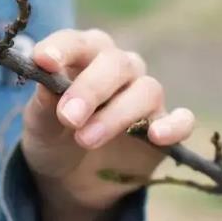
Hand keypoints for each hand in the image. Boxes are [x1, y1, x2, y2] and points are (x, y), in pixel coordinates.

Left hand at [23, 29, 194, 211]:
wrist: (70, 178)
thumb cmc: (53, 136)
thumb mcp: (39, 124)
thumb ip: (44, 103)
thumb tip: (47, 77)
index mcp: (83, 57)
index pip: (76, 42)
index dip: (61, 48)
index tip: (43, 61)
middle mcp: (118, 69)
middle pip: (115, 64)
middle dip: (90, 89)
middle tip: (69, 117)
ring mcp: (143, 97)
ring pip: (146, 90)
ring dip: (116, 114)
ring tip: (85, 139)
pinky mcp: (164, 127)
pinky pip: (182, 120)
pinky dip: (174, 126)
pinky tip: (157, 136)